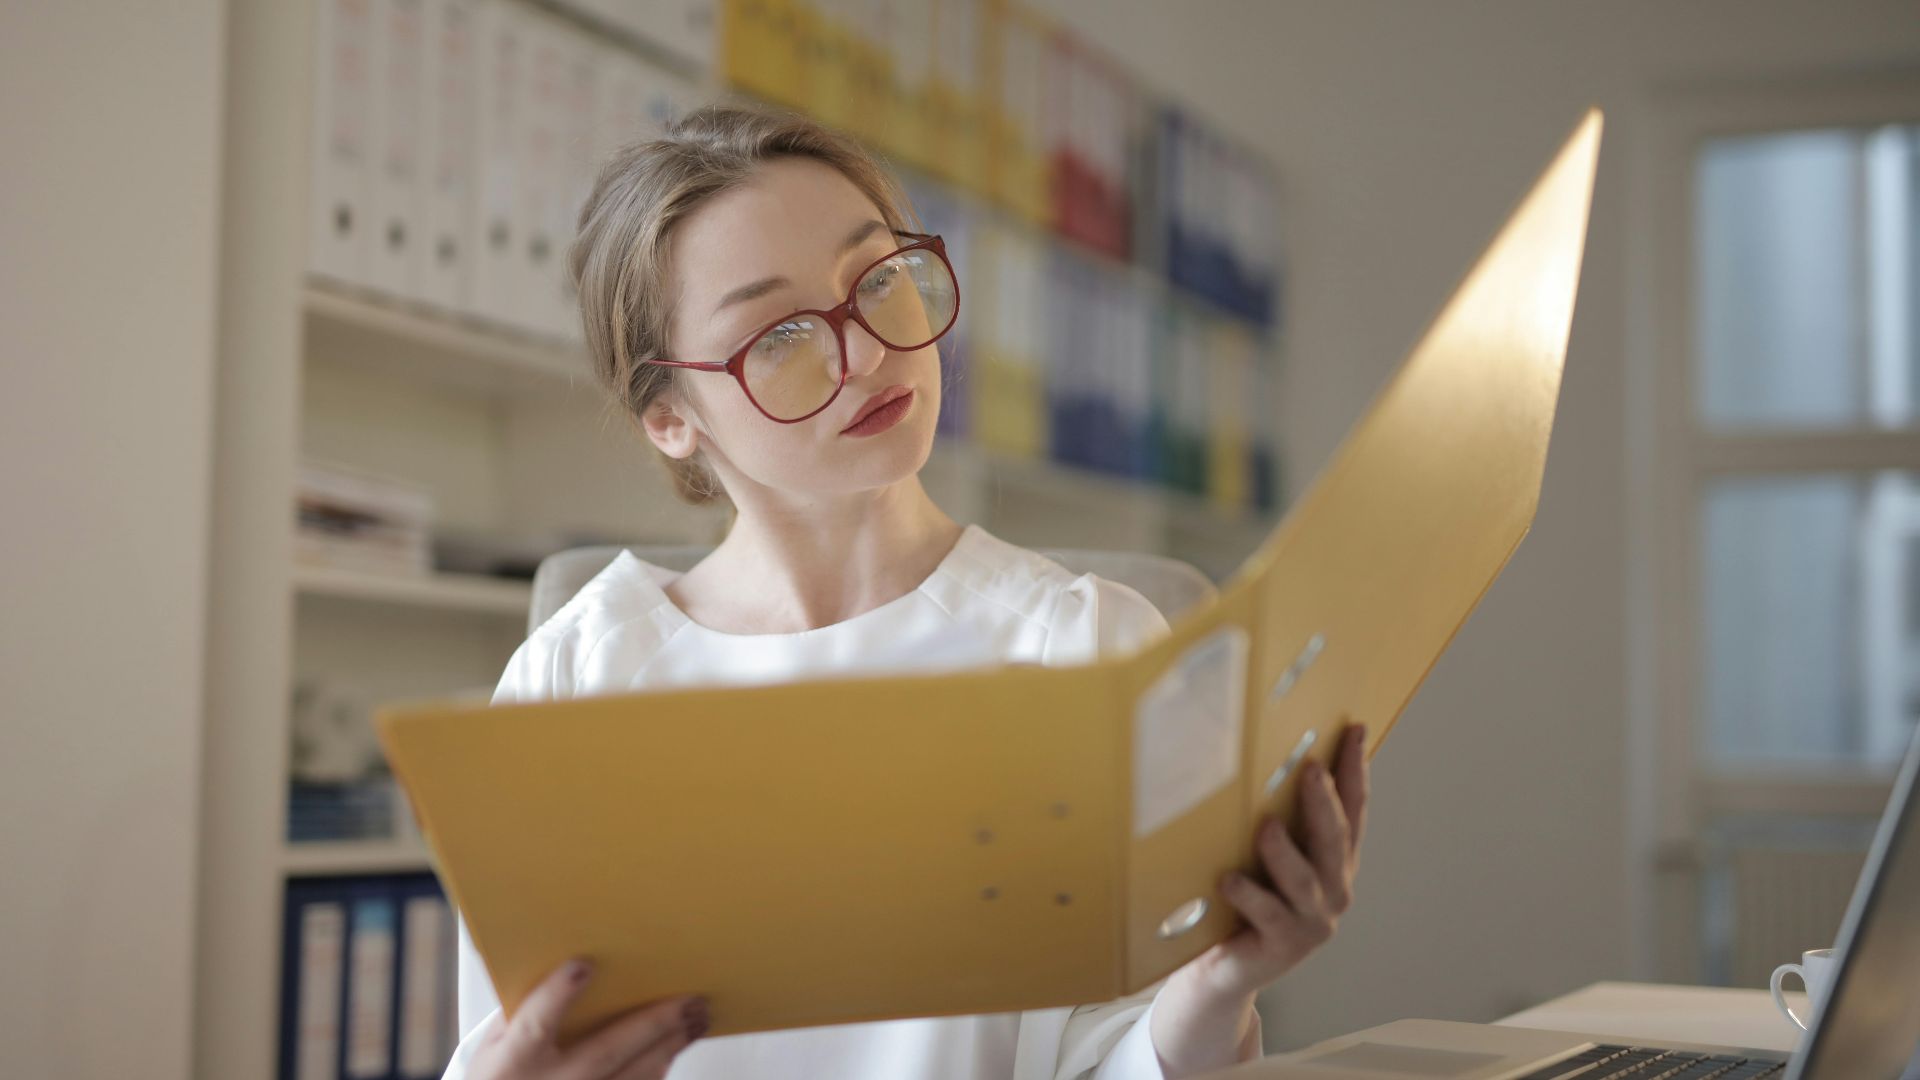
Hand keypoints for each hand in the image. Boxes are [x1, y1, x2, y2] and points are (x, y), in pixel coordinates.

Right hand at [467, 958, 705, 1079]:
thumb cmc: (504, 1075)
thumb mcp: (495, 1043)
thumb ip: (522, 1008)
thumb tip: (558, 954)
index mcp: (515, 1060)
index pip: (536, 1025)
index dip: (558, 996)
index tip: (583, 965)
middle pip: (606, 1053)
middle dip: (651, 1024)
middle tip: (688, 998)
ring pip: (633, 1076)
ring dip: (670, 1045)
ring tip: (698, 1016)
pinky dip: (661, 1067)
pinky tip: (679, 1044)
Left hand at [1202, 721, 1369, 998]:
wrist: (1226, 967)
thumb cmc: (1245, 901)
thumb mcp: (1267, 856)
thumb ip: (1278, 817)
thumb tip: (1262, 755)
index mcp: (1335, 863)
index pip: (1353, 810)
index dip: (1355, 770)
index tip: (1355, 730)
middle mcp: (1332, 890)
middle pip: (1334, 840)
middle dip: (1325, 803)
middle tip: (1311, 769)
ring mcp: (1311, 921)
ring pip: (1304, 879)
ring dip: (1285, 851)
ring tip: (1266, 826)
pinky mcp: (1283, 946)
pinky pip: (1267, 914)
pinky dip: (1250, 894)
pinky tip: (1229, 878)